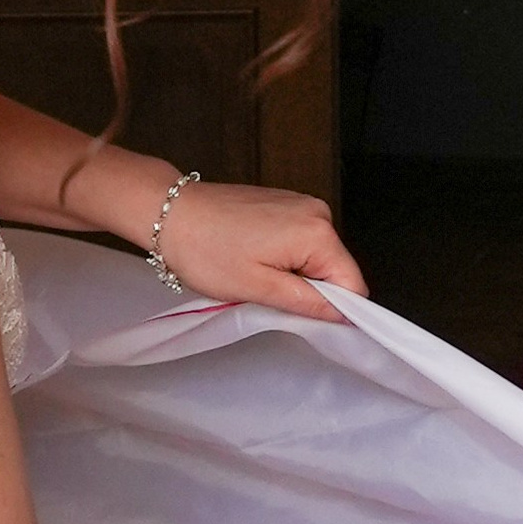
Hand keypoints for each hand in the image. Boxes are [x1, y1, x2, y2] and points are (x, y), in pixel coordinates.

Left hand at [154, 180, 366, 321]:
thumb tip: (344, 315)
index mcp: (317, 232)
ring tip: (255, 274)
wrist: (169, 213)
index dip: (337, 310)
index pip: (353, 283)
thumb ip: (308, 303)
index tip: (308, 321)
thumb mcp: (258, 289)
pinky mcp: (286, 202)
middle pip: (336, 268)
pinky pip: (302, 240)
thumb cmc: (206, 250)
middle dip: (310, 290)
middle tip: (269, 296)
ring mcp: (302, 203)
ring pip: (317, 256)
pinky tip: (253, 257)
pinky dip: (285, 257)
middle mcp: (318, 212)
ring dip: (295, 274)